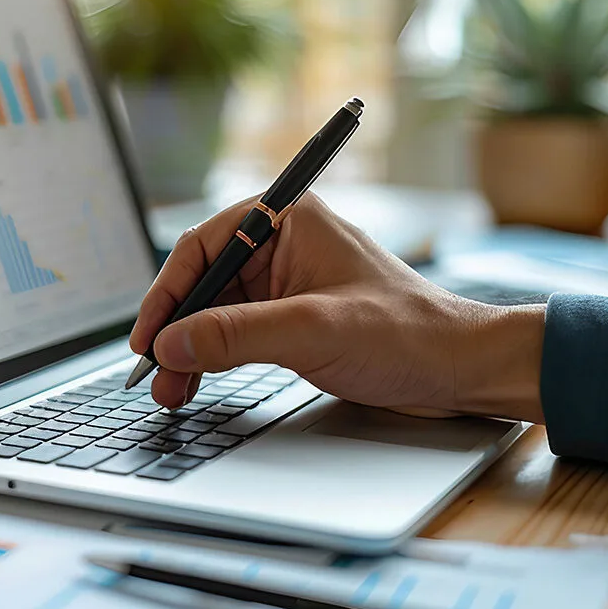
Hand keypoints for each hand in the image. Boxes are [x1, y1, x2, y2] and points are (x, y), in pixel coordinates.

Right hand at [129, 193, 545, 420]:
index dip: (167, 293)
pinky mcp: (290, 318)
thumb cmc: (406, 332)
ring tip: (171, 389)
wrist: (460, 370)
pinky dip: (212, 358)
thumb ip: (236, 336)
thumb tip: (171, 344)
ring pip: (214, 312)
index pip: (203, 247)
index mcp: (288, 219)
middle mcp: (281, 244)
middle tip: (154, 373)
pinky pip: (235, 333)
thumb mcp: (312, 331)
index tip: (148, 336)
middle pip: (203, 282)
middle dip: (175, 329)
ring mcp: (285, 283)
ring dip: (189, 349)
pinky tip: (195, 382)